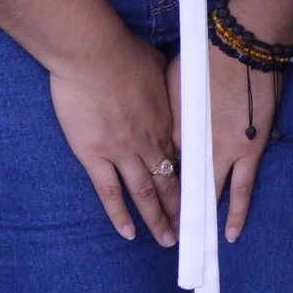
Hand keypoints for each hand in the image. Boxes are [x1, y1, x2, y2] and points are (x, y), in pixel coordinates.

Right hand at [50, 29, 179, 245]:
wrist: (93, 53)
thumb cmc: (123, 52)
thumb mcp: (156, 66)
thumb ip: (163, 85)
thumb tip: (167, 84)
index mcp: (165, 121)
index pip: (182, 158)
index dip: (190, 180)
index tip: (199, 196)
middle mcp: (148, 141)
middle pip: (170, 181)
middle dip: (181, 208)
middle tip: (190, 229)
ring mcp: (122, 151)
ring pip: (145, 193)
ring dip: (158, 219)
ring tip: (168, 240)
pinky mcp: (94, 154)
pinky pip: (110, 192)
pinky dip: (120, 215)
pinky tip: (129, 233)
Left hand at [167, 46, 280, 241]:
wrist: (241, 46)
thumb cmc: (204, 57)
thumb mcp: (172, 84)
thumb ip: (168, 113)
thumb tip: (167, 131)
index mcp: (172, 130)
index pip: (160, 168)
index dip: (153, 188)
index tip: (146, 208)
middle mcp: (195, 147)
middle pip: (178, 188)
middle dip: (169, 214)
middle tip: (162, 238)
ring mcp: (223, 151)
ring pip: (207, 193)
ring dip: (197, 220)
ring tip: (189, 244)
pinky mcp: (250, 150)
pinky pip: (242, 188)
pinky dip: (235, 211)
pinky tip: (229, 232)